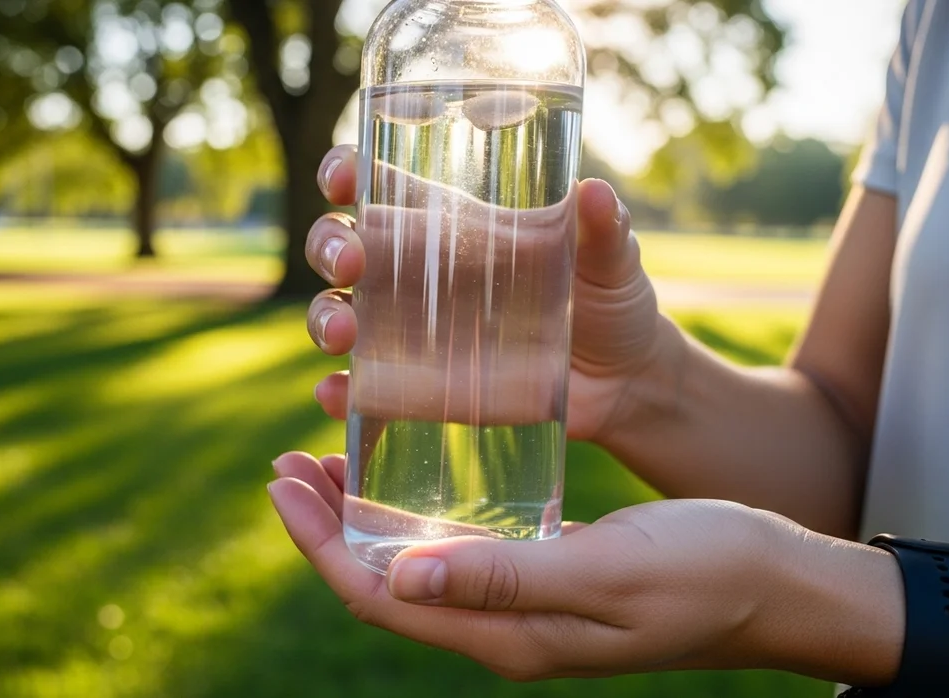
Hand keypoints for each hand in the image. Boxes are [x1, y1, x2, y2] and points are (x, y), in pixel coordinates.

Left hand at [269, 451, 798, 680]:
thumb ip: (505, 580)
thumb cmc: (707, 570)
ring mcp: (524, 612)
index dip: (319, 547)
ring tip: (328, 462)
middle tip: (288, 461)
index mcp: (508, 636)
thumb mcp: (606, 570)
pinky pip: (458, 558)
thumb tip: (397, 578)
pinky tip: (412, 484)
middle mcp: (504, 631)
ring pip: (416, 571)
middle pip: (384, 587)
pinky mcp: (545, 582)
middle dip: (326, 530)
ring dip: (364, 523)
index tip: (281, 483)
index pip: (379, 599)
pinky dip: (417, 520)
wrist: (777, 585)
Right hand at [305, 145, 673, 441]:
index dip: (348, 172)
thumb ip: (604, 229)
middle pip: (344, 245)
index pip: (382, 185)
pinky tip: (338, 395)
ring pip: (339, 312)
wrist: (624, 385)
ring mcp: (413, 334)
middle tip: (350, 263)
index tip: (342, 178)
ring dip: (324, 317)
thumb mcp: (613, 260)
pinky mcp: (420, 390)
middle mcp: (419, 275)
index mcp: (454, 226)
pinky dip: (339, 391)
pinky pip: (361, 388)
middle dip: (329, 245)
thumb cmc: (612, 302)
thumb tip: (594, 194)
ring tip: (343, 334)